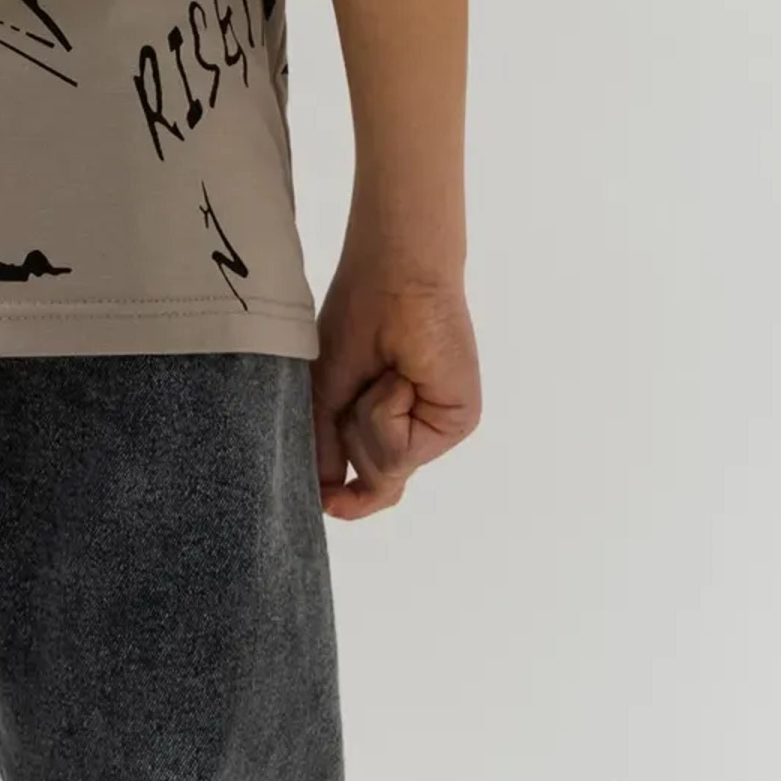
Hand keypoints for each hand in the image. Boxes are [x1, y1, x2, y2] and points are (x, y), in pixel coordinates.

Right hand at [309, 253, 480, 519]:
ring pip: (383, 470)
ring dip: (365, 418)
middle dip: (348, 436)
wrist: (394, 278)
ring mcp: (433, 428)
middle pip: (371, 481)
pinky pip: (402, 450)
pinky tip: (399, 375)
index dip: (346, 499)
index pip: (368, 483)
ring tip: (382, 370)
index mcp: (380, 422)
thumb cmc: (357, 317)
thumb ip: (326, 447)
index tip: (329, 502)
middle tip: (358, 381)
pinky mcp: (455, 422)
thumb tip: (327, 499)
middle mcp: (411, 431)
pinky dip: (386, 410)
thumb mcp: (325, 389)